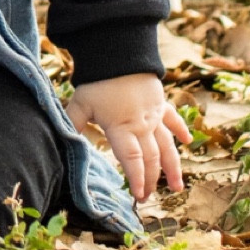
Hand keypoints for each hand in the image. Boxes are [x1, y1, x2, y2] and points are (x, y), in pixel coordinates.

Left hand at [67, 73, 188, 201]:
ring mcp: (154, 114)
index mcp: (122, 127)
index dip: (136, 179)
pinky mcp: (161, 102)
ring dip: (173, 167)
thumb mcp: (80, 103)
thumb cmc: (98, 79)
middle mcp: (142, 125)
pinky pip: (174, 118)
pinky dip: (181, 130)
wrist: (120, 51)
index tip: (138, 196)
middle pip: (150, 158)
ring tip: (177, 187)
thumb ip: (72, 124)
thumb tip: (61, 143)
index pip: (132, 160)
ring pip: (167, 145)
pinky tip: (188, 141)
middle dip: (150, 180)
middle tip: (147, 198)